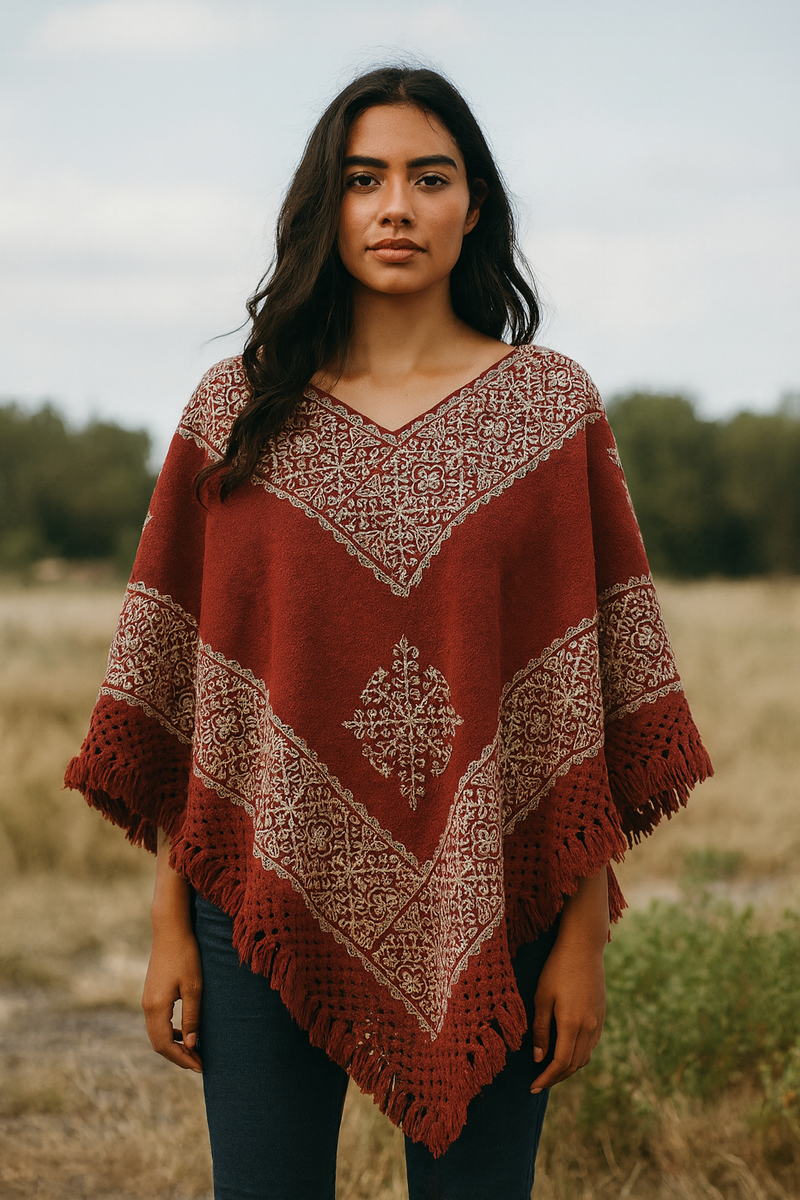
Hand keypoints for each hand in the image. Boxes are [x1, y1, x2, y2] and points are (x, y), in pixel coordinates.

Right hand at [142, 923, 203, 1071]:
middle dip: (178, 1056)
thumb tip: (192, 1045)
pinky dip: (170, 1033)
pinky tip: (186, 1032)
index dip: (182, 1059)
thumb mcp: (194, 987)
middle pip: (158, 1044)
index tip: (200, 1066)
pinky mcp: (151, 993)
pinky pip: (158, 1022)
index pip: (165, 1045)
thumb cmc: (186, 955)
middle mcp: (147, 1007)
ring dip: (174, 1045)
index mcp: (156, 1007)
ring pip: (157, 1034)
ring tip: (195, 1052)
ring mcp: (147, 1000)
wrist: (170, 929)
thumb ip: (192, 1017)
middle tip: (199, 1064)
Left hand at [529, 865, 608, 1092]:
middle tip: (539, 1083)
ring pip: (584, 1057)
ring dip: (568, 1068)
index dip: (546, 1078)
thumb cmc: (556, 969)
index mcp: (572, 1024)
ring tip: (550, 1072)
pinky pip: (591, 1045)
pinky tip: (566, 1052)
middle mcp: (589, 1028)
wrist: (583, 947)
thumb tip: (539, 1059)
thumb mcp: (541, 998)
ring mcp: (598, 1022)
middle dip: (556, 1078)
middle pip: (574, 1065)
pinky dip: (578, 1055)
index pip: (560, 1063)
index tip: (532, 1086)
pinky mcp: (601, 1015)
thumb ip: (541, 1030)